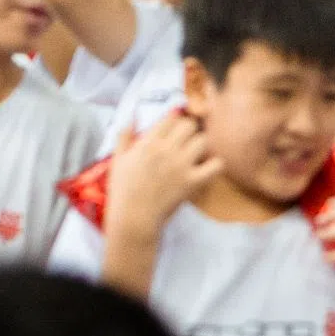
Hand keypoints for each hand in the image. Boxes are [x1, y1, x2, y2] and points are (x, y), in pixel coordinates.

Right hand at [107, 111, 216, 234]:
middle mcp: (166, 149)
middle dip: (189, 131)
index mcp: (148, 142)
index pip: (171, 117)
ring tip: (195, 155)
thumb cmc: (123, 191)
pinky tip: (207, 168)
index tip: (174, 130)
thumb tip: (132, 117)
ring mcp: (181, 165)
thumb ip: (124, 137)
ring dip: (201, 146)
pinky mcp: (193, 181)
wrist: (133, 218)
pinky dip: (215, 165)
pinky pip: (216, 164)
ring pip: (203, 140)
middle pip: (190, 125)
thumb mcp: (118, 160)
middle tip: (186, 142)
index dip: (174, 122)